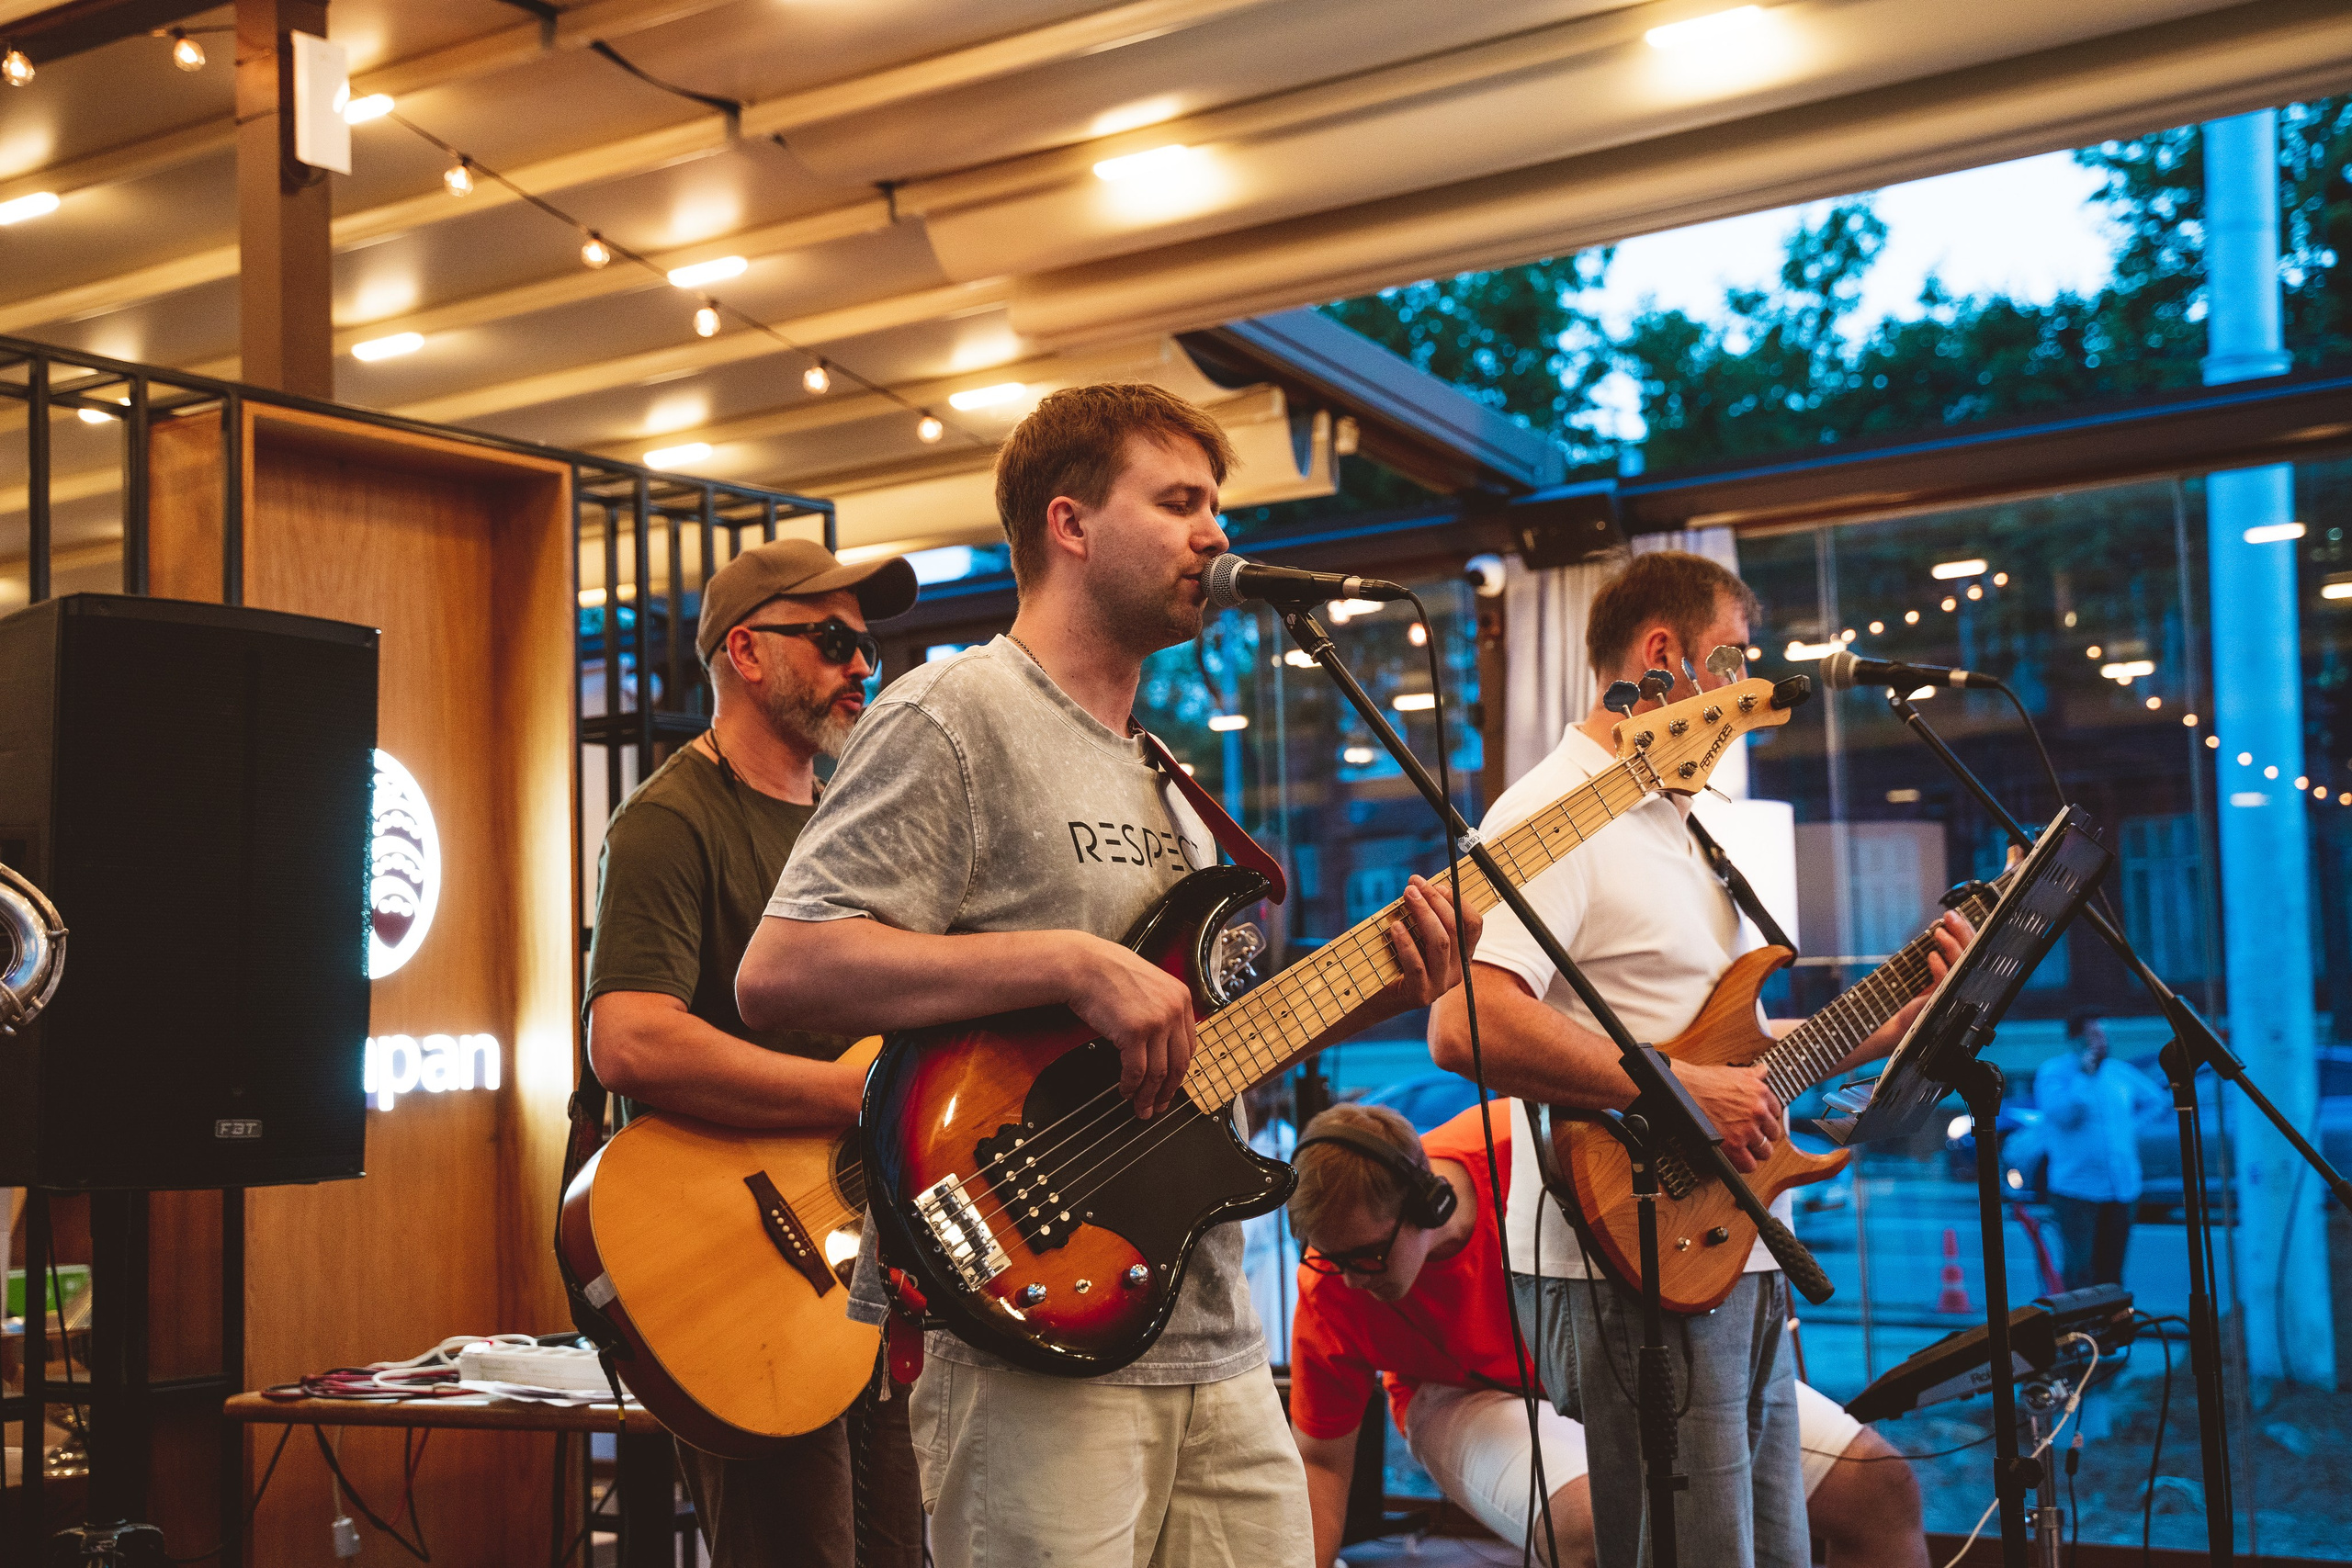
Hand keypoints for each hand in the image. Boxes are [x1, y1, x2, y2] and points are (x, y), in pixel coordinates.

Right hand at [1062, 934, 1198, 1119]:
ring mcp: (1156, 1021)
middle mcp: (1173, 1010)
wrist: (1084, 966)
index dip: (1180, 1072)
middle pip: (1179, 1063)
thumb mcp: (1149, 985)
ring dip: (1149, 1095)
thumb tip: (1164, 1047)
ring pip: (1159, 1072)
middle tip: (1159, 1106)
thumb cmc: (1109, 974)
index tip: (1172, 1086)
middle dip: (1168, 1091)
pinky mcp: (1135, 1032)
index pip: (1189, 1046)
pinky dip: (1131, 1086)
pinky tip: (1126, 1091)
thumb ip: (1162, 1010)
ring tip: (1141, 1107)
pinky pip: (1136, 1070)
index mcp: (1181, 998)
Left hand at [1381, 875, 1481, 1008]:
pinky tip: (1395, 926)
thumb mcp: (1413, 936)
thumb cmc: (1393, 960)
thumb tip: (1419, 886)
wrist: (1374, 999)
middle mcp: (1456, 971)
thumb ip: (1421, 917)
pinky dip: (1406, 942)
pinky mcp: (1421, 995)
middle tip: (1414, 884)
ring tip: (1407, 896)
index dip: (1459, 901)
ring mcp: (1440, 985)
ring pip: (1440, 943)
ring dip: (1423, 914)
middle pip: (1455, 929)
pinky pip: (1417, 964)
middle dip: (1435, 901)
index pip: (1473, 925)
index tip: (1437, 884)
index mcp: (1461, 955)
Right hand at [1674, 1061, 1781, 1170]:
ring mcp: (1747, 1130)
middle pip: (1773, 1134)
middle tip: (1750, 1134)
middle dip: (1762, 1135)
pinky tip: (1737, 1157)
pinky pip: (1749, 1164)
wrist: (1683, 1089)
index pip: (1776, 1113)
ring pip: (1764, 1151)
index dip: (1765, 1118)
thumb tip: (1763, 1071)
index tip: (1758, 1121)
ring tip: (1743, 1147)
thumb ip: (1753, 1074)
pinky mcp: (1733, 1145)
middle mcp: (1757, 1112)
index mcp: (1761, 1093)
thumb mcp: (1734, 1072)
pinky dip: (1743, 1164)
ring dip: (1754, 1150)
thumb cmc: (1704, 1081)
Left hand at [1857, 910, 1975, 1058]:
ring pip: (1962, 964)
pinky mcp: (1942, 1002)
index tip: (1953, 915)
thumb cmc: (1915, 998)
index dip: (1966, 931)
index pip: (1973, 950)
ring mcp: (1956, 993)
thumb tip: (1938, 928)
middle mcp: (1965, 985)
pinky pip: (1945, 980)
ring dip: (1950, 944)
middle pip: (1973, 954)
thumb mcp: (1928, 971)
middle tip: (1949, 916)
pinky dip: (1938, 965)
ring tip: (1937, 932)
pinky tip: (1930, 956)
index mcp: (1964, 977)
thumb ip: (1938, 953)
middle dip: (1963, 931)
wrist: (1900, 1025)